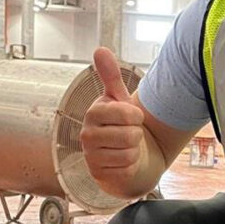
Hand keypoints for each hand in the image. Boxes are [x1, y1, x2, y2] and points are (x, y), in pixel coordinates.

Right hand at [81, 47, 144, 190]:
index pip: (128, 113)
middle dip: (136, 135)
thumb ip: (111, 76)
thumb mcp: (118, 99)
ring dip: (134, 151)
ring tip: (125, 147)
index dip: (137, 117)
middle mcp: (87, 135)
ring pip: (130, 153)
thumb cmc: (120, 125)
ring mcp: (92, 156)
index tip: (132, 117)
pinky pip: (127, 169)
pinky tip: (122, 162)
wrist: (121, 154)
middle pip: (131, 135)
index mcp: (93, 113)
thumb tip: (100, 49)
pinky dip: (130, 167)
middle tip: (128, 134)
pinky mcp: (99, 174)